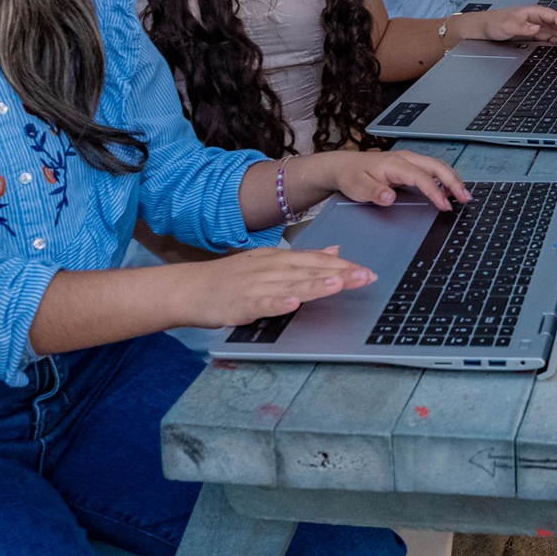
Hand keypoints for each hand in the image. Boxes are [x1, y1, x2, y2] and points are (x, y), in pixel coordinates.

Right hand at [175, 245, 376, 328]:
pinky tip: (293, 303)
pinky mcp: (240, 303)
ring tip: (339, 284)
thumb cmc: (230, 279)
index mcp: (277, 258)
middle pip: (309, 270)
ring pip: (290, 284)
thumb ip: (303, 259)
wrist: (188, 288)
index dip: (344, 266)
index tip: (368, 271)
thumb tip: (336, 251)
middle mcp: (269, 268)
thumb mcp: (268, 263)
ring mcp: (255, 285)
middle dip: (340, 274)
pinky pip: (262, 303)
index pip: (316, 260)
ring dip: (316, 284)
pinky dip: (278, 302)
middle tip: (367, 276)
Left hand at [321, 150, 469, 210]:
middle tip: (465, 198)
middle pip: (437, 166)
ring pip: (438, 166)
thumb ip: (373, 192)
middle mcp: (406, 158)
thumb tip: (390, 197)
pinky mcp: (410, 166)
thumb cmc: (352, 177)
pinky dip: (445, 178)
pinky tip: (450, 190)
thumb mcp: (357, 187)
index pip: (422, 177)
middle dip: (453, 181)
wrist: (344, 166)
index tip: (445, 205)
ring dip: (452, 179)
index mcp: (395, 164)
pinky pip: (433, 169)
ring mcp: (409, 160)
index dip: (435, 191)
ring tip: (464, 196)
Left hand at [463, 5, 556, 45]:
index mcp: (534, 12)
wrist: (482, 28)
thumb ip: (521, 26)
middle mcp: (538, 18)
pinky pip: (553, 37)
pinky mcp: (535, 35)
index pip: (555, 17)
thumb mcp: (505, 24)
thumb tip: (536, 28)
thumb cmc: (492, 23)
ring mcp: (537, 26)